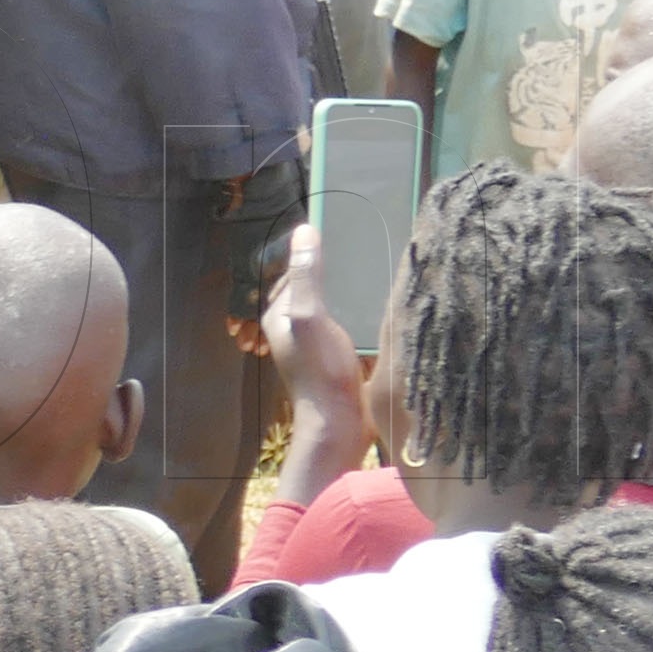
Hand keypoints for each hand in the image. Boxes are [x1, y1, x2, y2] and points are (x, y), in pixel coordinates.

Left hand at [265, 225, 373, 455]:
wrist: (338, 422)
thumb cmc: (321, 370)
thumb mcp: (311, 316)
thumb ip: (306, 276)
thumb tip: (304, 231)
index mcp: (278, 315)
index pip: (291, 271)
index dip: (310, 251)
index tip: (337, 229)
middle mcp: (291, 327)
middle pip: (309, 288)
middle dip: (330, 269)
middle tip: (360, 247)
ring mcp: (313, 343)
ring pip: (328, 305)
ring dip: (345, 290)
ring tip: (371, 271)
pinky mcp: (333, 356)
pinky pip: (342, 323)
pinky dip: (354, 311)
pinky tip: (374, 307)